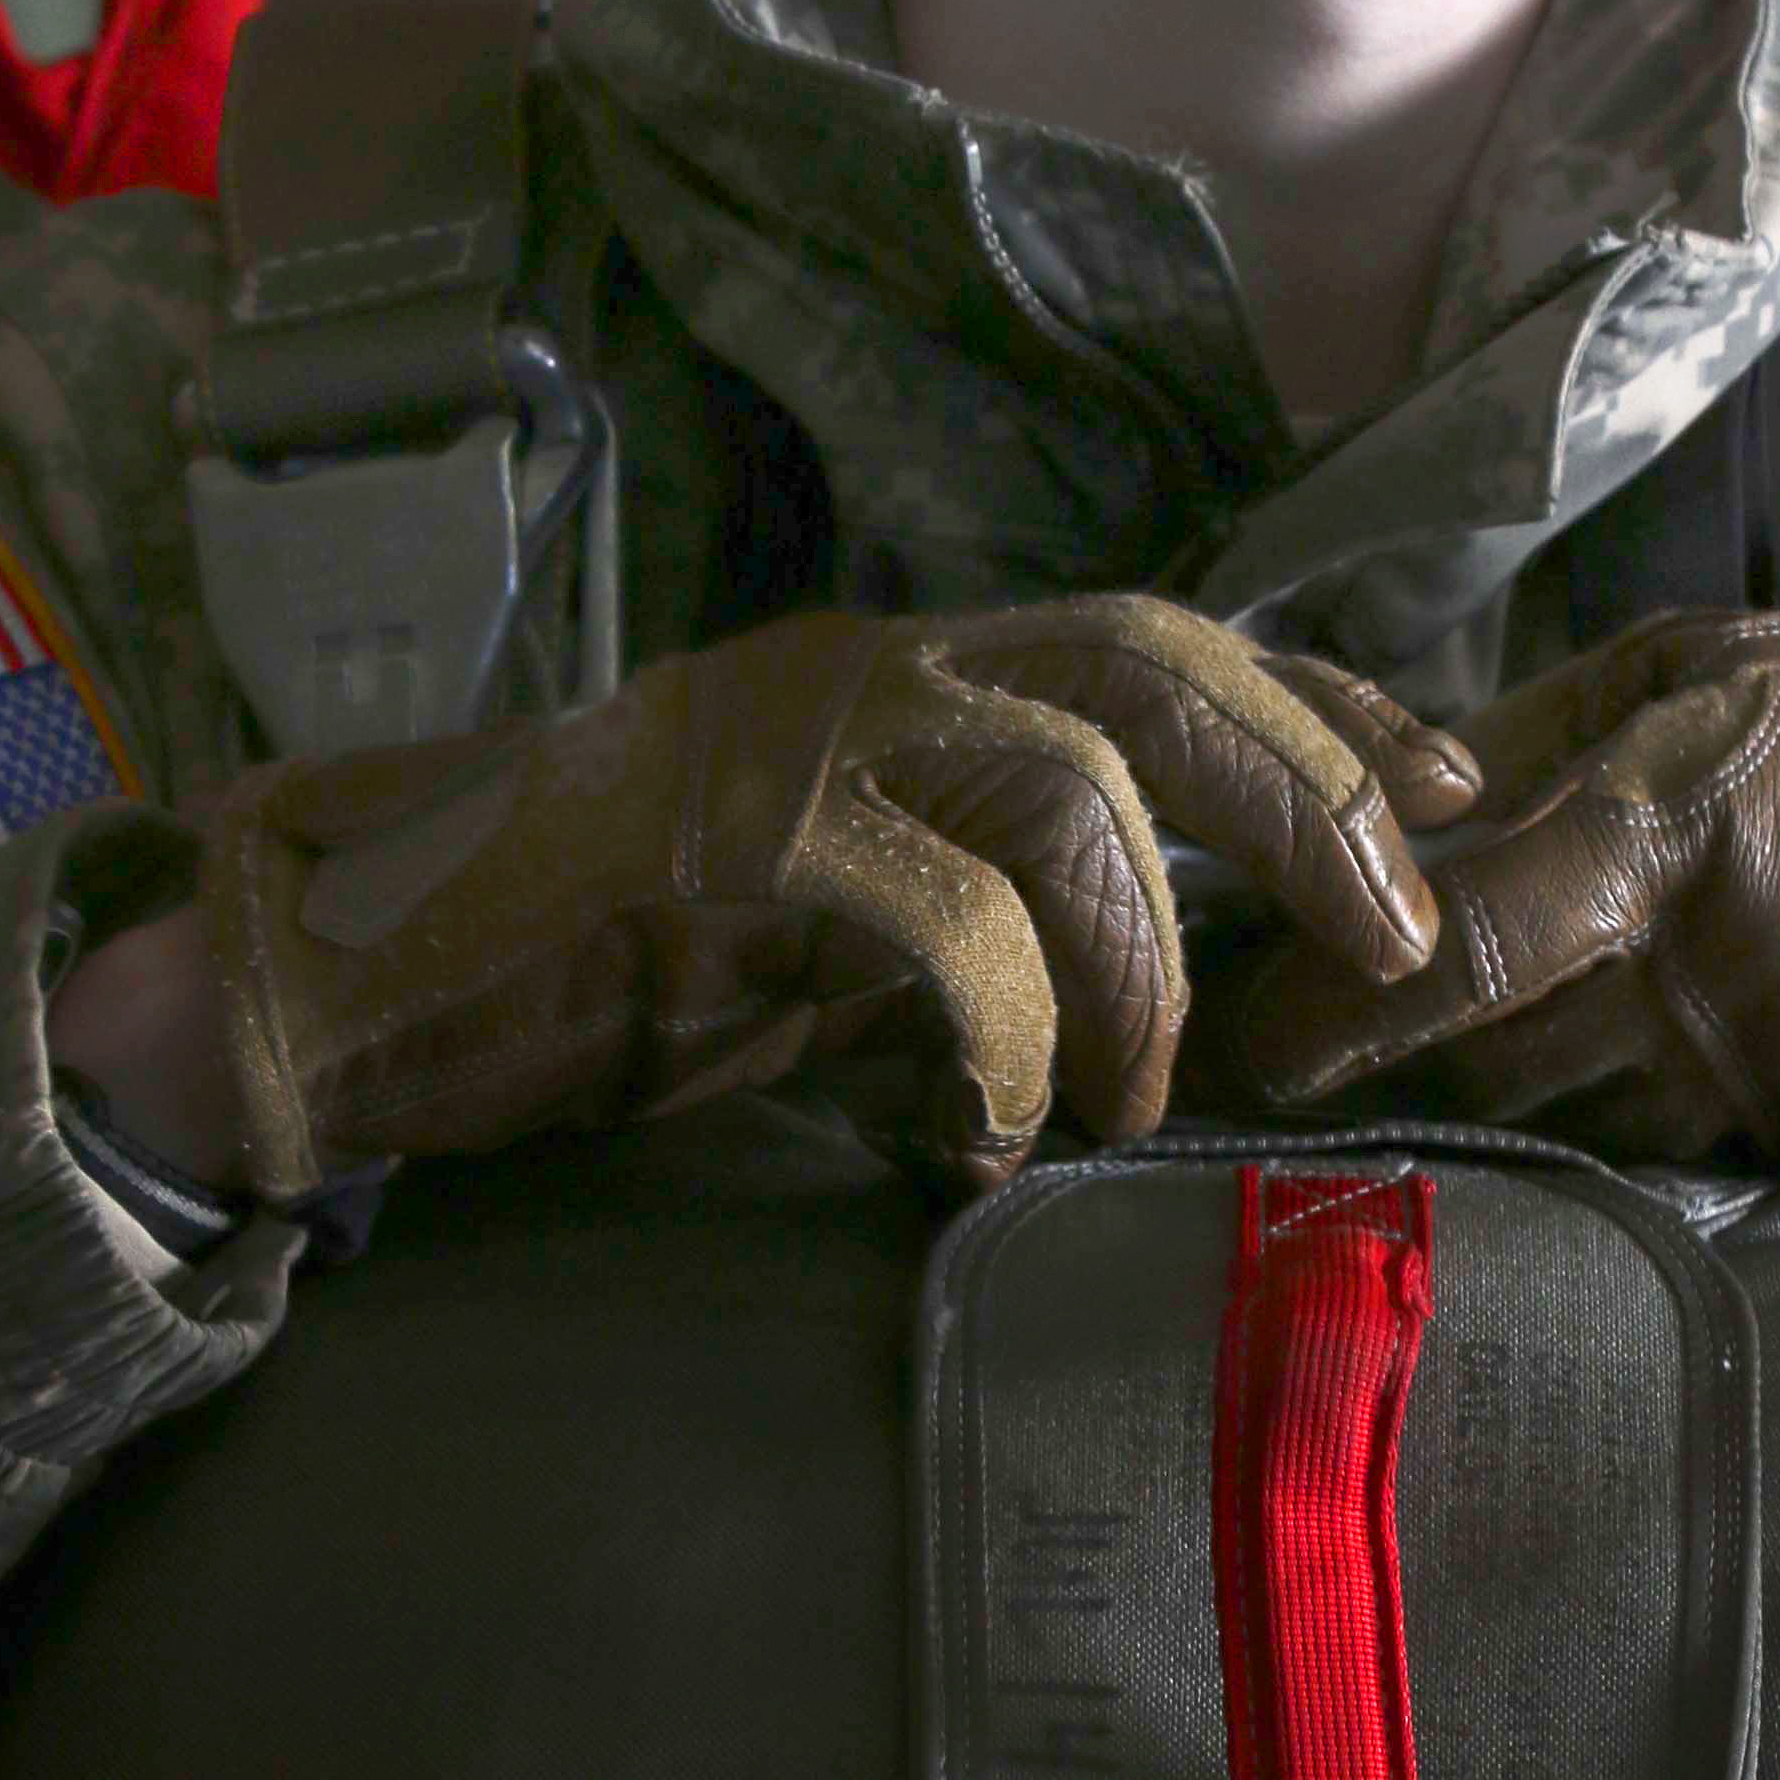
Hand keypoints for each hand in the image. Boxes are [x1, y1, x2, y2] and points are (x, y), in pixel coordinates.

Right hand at [197, 595, 1479, 1196]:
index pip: (1159, 645)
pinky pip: (937, 922)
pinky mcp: (719, 847)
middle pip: (1156, 672)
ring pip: (1069, 786)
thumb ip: (969, 907)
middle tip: (1396, 928)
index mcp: (900, 677)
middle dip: (1309, 791)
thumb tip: (1151, 981)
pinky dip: (1003, 1038)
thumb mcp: (824, 921)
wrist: (335, 977)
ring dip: (1148, 954)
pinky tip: (984, 1134)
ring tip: (1136, 1094)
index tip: (1444, 778)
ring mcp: (789, 743)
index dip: (1318, 704)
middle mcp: (864, 674)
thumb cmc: (581, 966)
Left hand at [1207, 508, 1779, 1174]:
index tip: (1243, 1025)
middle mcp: (1715, 954)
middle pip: (1481, 1047)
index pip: (1457, 933)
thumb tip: (1391, 798)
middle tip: (1256, 1087)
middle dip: (1366, 1068)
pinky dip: (1594, 1144)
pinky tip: (1551, 1130)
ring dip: (1471, 1112)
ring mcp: (1772, 1062)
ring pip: (1559, 1116)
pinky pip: (1659, 1162)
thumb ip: (1561, 739)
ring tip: (1378, 1110)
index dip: (1333, 995)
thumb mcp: (1737, 673)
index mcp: (1684, 812)